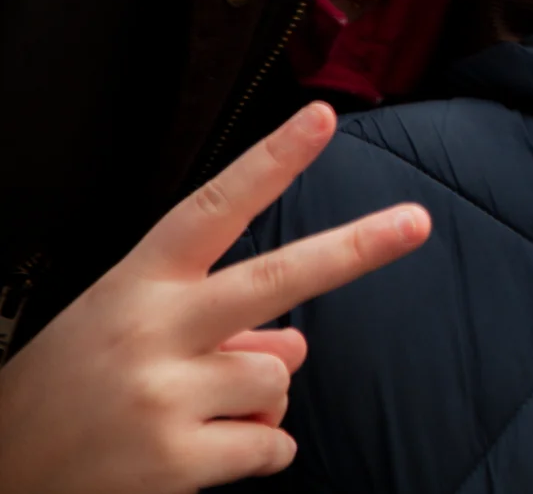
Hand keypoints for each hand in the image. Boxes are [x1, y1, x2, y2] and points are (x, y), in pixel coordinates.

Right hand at [0, 103, 429, 493]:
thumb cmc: (71, 391)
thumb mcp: (127, 330)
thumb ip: (215, 319)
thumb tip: (297, 339)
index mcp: (138, 283)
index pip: (213, 208)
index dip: (270, 161)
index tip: (321, 117)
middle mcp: (155, 330)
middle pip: (277, 277)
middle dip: (356, 250)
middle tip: (417, 221)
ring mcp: (165, 396)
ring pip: (279, 375)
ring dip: (256, 399)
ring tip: (189, 413)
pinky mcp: (176, 461)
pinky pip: (272, 445)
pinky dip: (257, 452)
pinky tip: (200, 455)